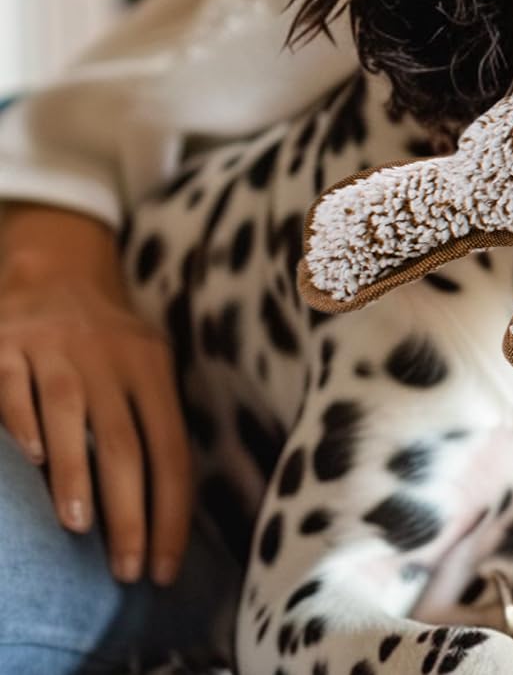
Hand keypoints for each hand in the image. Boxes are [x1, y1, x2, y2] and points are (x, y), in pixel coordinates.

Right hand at [0, 203, 191, 585]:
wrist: (57, 268)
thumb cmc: (109, 341)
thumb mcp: (146, 366)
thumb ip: (154, 422)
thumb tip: (169, 508)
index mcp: (152, 368)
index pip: (171, 449)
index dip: (172, 510)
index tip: (166, 568)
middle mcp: (109, 360)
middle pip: (126, 444)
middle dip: (130, 512)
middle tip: (128, 569)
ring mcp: (55, 351)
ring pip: (71, 417)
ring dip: (75, 474)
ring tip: (80, 527)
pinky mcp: (6, 346)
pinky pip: (15, 389)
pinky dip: (21, 423)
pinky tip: (29, 459)